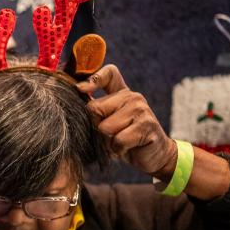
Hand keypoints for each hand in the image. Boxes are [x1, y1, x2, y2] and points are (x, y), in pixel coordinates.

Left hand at [77, 65, 176, 179]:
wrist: (153, 156)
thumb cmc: (124, 140)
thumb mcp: (107, 123)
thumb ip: (95, 112)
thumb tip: (77, 96)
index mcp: (122, 93)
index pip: (110, 74)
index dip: (94, 78)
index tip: (80, 89)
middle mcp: (132, 97)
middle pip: (95, 108)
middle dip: (96, 127)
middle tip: (109, 135)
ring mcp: (141, 109)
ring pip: (106, 127)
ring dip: (107, 141)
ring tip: (119, 142)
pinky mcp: (147, 125)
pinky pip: (118, 140)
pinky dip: (118, 149)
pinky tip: (127, 148)